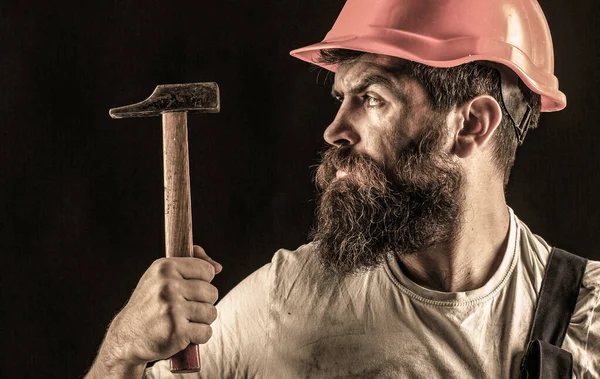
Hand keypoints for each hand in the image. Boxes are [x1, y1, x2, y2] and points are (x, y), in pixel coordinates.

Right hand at [94, 246, 221, 373]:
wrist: (128, 336)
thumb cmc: (151, 303)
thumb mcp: (162, 276)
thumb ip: (191, 263)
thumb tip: (218, 266)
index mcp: (165, 267)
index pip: (207, 270)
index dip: (203, 282)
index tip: (189, 289)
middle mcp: (168, 286)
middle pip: (212, 292)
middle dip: (204, 303)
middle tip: (186, 309)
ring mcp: (173, 309)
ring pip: (211, 313)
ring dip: (203, 320)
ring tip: (186, 321)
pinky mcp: (177, 332)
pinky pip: (206, 332)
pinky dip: (199, 336)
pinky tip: (186, 334)